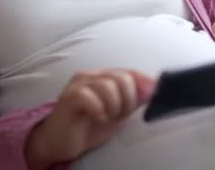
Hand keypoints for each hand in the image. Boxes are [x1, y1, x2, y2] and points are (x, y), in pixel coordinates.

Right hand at [25, 69, 155, 168]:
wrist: (60, 142)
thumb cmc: (89, 127)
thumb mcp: (118, 114)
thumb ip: (133, 101)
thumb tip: (153, 90)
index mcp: (104, 77)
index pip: (130, 72)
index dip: (144, 82)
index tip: (154, 95)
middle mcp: (91, 75)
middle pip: (122, 77)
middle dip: (127, 100)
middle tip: (119, 115)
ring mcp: (79, 83)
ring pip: (108, 86)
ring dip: (113, 107)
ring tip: (107, 117)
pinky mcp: (69, 96)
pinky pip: (90, 97)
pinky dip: (99, 110)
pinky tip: (97, 118)